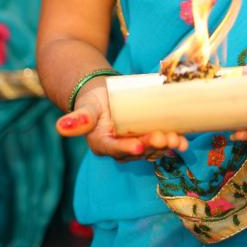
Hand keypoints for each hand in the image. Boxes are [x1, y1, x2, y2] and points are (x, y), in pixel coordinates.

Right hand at [56, 84, 188, 161]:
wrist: (105, 96)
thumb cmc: (93, 100)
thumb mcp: (85, 106)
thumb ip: (77, 118)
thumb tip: (61, 127)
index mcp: (102, 144)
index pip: (115, 148)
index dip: (128, 148)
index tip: (140, 143)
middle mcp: (120, 149)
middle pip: (138, 150)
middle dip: (153, 145)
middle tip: (166, 138)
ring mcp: (135, 144)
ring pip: (152, 149)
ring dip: (166, 145)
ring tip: (179, 139)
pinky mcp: (148, 137)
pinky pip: (160, 143)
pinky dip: (173, 142)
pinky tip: (185, 141)